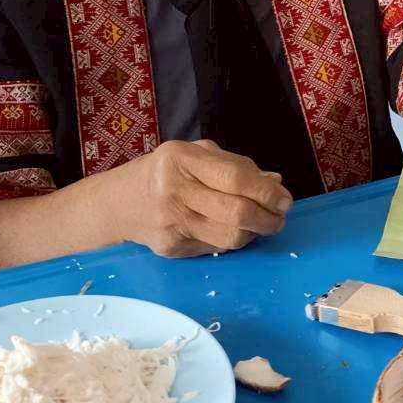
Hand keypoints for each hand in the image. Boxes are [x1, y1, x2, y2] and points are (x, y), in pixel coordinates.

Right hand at [106, 139, 292, 257]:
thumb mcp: (196, 154)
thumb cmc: (166, 172)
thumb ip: (236, 166)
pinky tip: (237, 229)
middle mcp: (174, 191)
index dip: (267, 191)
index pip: (236, 178)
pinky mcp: (172, 248)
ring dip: (256, 232)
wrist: (118, 203)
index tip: (284, 198)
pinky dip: (235, 239)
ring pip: (231, 237)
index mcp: (181, 159)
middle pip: (237, 213)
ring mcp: (171, 223)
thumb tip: (275, 183)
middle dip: (269, 217)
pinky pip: (217, 248)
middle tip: (280, 215)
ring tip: (264, 222)